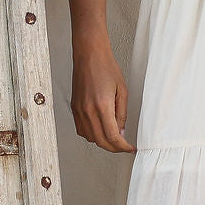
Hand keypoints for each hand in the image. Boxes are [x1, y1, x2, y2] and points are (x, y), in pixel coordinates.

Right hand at [70, 38, 136, 152]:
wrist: (89, 55)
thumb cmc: (106, 68)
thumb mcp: (122, 91)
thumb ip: (122, 114)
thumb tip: (121, 131)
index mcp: (102, 106)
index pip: (112, 136)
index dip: (122, 147)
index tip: (129, 148)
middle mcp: (88, 110)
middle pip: (100, 141)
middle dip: (114, 148)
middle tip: (123, 146)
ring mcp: (79, 110)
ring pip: (90, 138)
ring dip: (102, 141)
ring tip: (113, 137)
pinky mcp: (74, 108)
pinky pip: (81, 130)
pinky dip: (91, 134)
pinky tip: (99, 129)